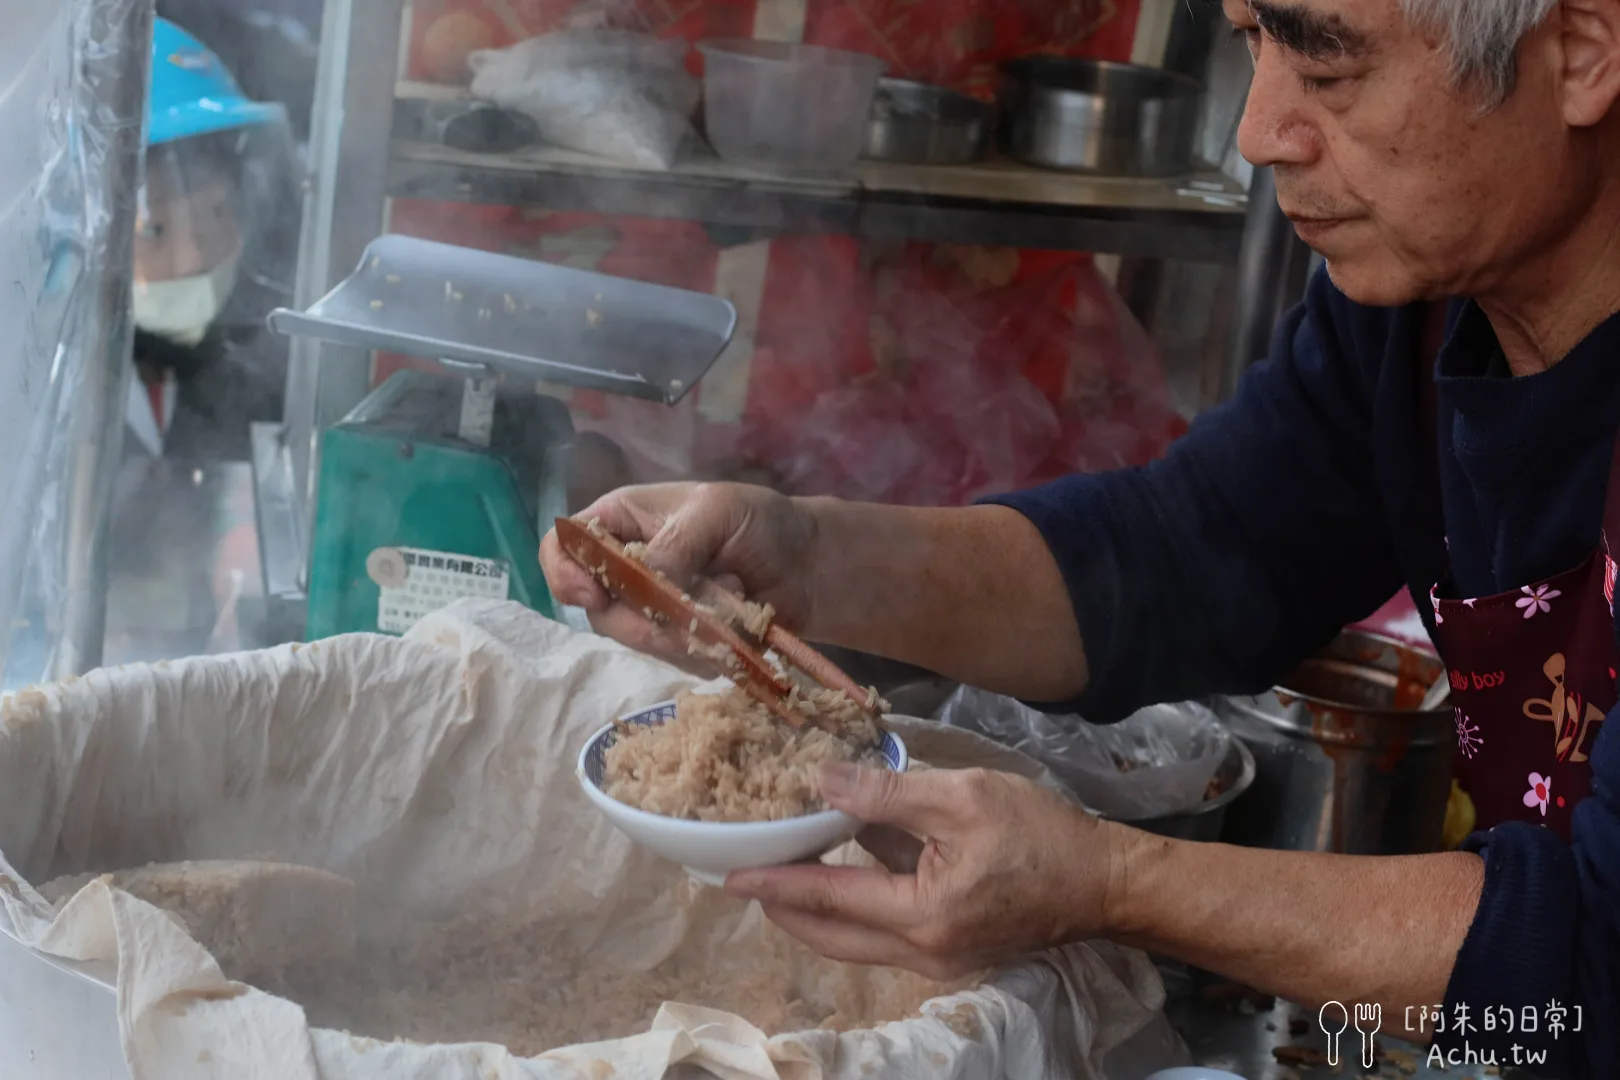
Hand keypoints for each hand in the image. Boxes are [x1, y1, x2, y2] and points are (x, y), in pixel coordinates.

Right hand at [539, 482, 818, 660]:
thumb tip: (646, 580)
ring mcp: (652, 607)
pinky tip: (736, 631)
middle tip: (690, 613)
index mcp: (621, 520)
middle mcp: (626, 566)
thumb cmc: (761, 521)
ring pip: (637, 639)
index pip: (563, 546)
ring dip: (683, 633)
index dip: (565, 575)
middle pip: (598, 608)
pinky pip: (673, 659)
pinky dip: (704, 652)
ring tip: (730, 608)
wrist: (811, 565)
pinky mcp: (680, 639)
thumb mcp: (717, 511)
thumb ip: (676, 543)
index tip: (594, 597)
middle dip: (642, 619)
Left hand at [724, 762, 1124, 980]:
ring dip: (818, 909)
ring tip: (781, 871)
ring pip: (857, 940)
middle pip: (833, 937)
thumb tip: (822, 781)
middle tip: (743, 880)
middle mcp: (923, 951)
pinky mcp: (952, 946)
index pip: (831, 899)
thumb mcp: (962, 797)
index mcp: (922, 916)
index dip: (777, 883)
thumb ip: (887, 792)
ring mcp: (938, 955)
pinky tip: (843, 868)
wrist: (1105, 881)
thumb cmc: (1041, 835)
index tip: (729, 876)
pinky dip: (855, 906)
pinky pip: (886, 931)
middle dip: (785, 908)